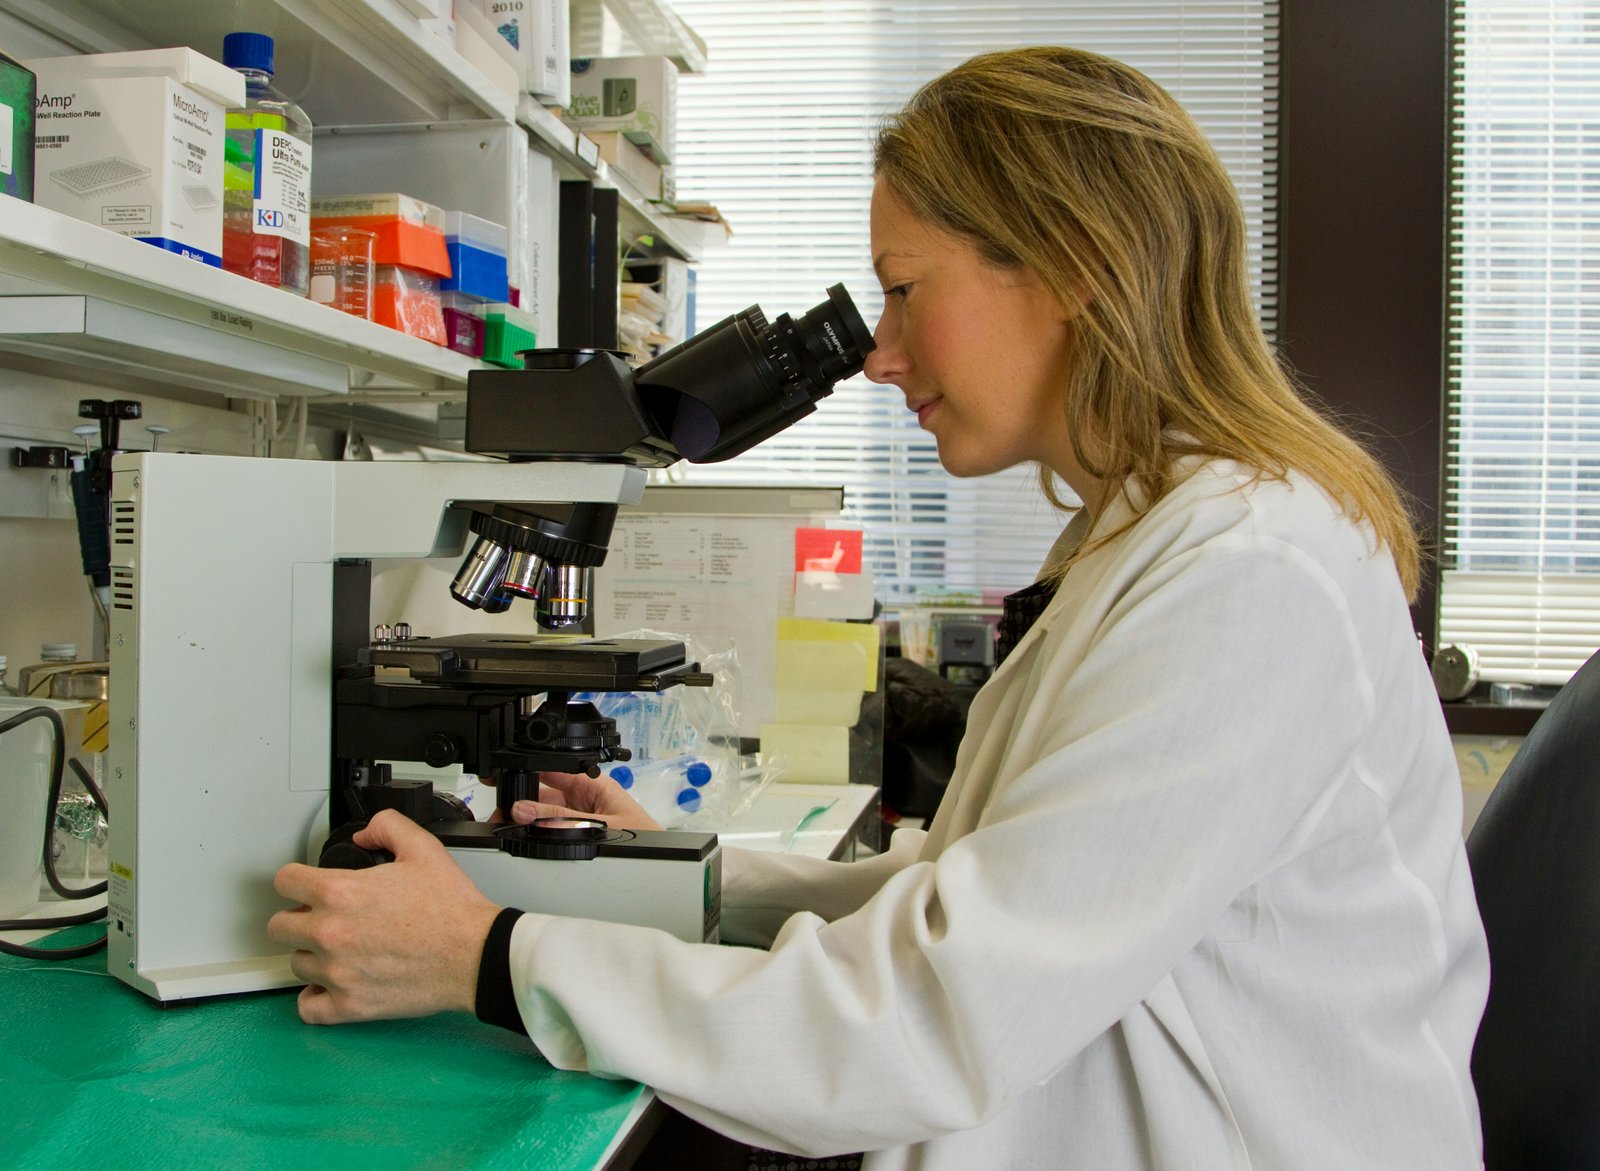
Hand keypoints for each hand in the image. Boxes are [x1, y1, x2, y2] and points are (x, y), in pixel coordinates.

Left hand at [267, 810, 501, 1024]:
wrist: (476, 954)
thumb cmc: (452, 910)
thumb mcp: (423, 848)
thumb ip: (387, 827)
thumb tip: (365, 832)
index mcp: (341, 892)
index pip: (284, 881)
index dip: (296, 879)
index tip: (304, 886)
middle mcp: (330, 933)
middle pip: (279, 926)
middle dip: (298, 917)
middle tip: (322, 918)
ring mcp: (336, 972)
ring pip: (296, 964)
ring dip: (313, 955)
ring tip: (339, 950)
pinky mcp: (349, 1005)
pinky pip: (308, 1007)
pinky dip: (315, 998)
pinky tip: (332, 984)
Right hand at [509, 769, 661, 831]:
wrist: (659, 866)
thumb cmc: (644, 835)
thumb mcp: (597, 825)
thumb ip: (560, 820)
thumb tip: (526, 810)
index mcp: (593, 784)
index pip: (554, 769)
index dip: (530, 771)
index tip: (507, 777)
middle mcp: (585, 797)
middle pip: (545, 794)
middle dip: (524, 802)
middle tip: (503, 812)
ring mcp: (581, 816)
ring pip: (546, 814)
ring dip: (529, 820)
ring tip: (510, 827)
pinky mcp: (579, 833)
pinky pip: (553, 830)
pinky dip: (538, 835)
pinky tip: (526, 838)